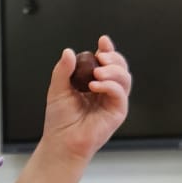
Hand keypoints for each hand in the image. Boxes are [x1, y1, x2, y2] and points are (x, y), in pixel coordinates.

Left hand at [41, 34, 131, 163]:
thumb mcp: (57, 89)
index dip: (108, 49)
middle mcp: (106, 90)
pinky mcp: (117, 112)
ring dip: (113, 70)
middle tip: (101, 57)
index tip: (103, 41)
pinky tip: (95, 85)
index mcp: (94, 82)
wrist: (61, 141)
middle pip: (120, 67)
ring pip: (124, 78)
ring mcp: (113, 101)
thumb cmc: (60, 120)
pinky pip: (120, 94)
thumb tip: (68, 52)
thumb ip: (63, 70)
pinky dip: (110, 85)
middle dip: (113, 58)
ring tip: (97, 72)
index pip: (105, 62)